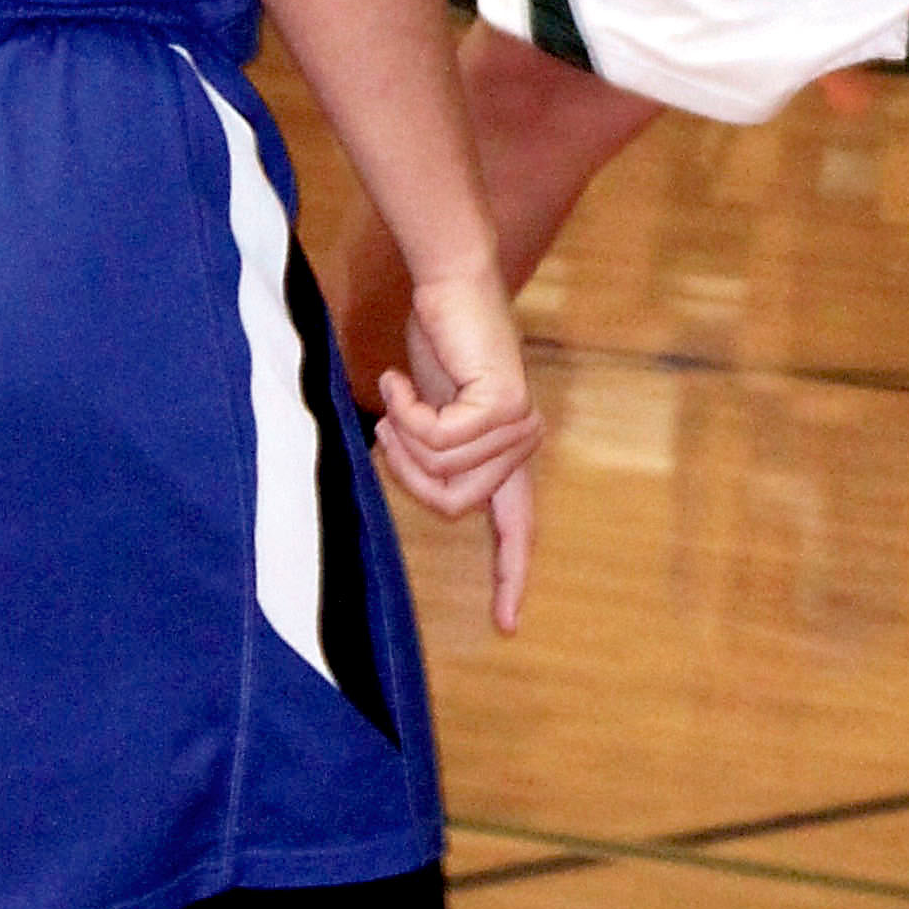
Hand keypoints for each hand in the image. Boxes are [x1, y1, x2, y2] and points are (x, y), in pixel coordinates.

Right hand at [377, 269, 542, 633]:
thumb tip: (430, 493)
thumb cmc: (437, 343)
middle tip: (386, 424)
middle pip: (450, 503)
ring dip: (402, 434)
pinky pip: (435, 439)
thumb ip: (440, 455)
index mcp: (509, 453)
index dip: (510, 575)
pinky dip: (405, 411)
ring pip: (439, 471)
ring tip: (397, 393)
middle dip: (405, 470)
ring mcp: (517, 425)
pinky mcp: (501, 405)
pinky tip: (400, 379)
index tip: (507, 625)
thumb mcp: (434, 412)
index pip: (517, 527)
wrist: (449, 283)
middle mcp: (522, 443)